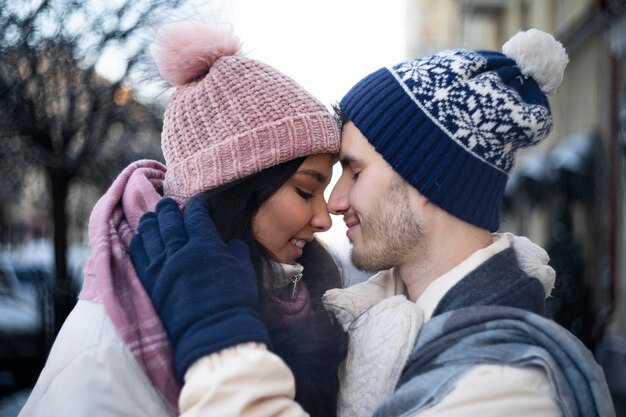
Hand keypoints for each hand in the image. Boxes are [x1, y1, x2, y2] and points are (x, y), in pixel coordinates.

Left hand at [130, 195, 271, 380]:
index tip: (198, 204)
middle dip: (168, 208)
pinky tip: (138, 239)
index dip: (197, 206)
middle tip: (168, 203)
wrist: (214, 334)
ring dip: (150, 222)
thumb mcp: (244, 271)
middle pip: (168, 220)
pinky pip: (137, 256)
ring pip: (149, 234)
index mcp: (205, 245)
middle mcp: (179, 251)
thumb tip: (230, 244)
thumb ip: (235, 252)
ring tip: (151, 216)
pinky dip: (137, 243)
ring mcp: (161, 267)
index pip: (196, 215)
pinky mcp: (150, 283)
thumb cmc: (235, 302)